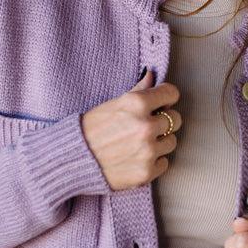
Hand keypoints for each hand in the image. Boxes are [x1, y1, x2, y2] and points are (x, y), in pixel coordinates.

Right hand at [81, 69, 181, 191]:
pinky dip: (153, 162)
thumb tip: (152, 74)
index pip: (171, 93)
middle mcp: (145, 126)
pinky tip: (136, 158)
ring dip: (159, 142)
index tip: (161, 103)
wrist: (72, 160)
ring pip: (171, 142)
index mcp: (136, 104)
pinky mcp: (146, 173)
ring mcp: (147, 151)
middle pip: (175, 119)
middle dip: (164, 121)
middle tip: (148, 125)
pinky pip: (164, 163)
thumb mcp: (112, 104)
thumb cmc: (90, 129)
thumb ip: (137, 90)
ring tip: (139, 143)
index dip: (166, 97)